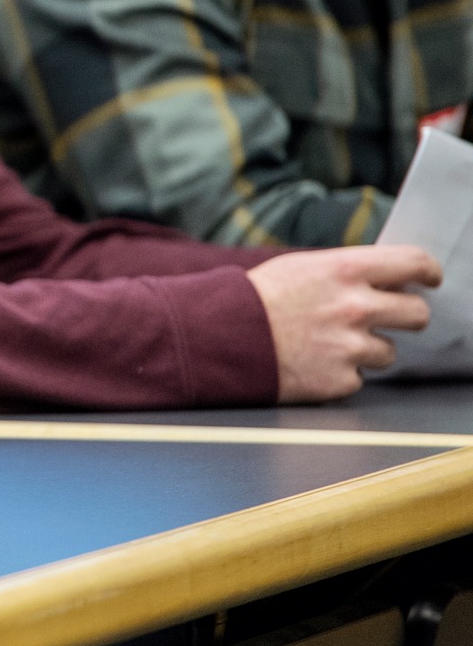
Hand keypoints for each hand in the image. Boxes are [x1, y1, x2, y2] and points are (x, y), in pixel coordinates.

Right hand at [249, 246, 440, 401]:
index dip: (428, 271)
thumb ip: (345, 272)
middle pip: (417, 314)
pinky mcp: (339, 381)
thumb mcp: (300, 268)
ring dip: (367, 349)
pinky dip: (340, 373)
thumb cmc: (255, 300)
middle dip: (407, 315)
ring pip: (389, 352)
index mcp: (344, 271)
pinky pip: (358, 378)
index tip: (429, 279)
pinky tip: (312, 362)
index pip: (413, 263)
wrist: (217, 338)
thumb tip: (385, 279)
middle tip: (389, 317)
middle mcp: (355, 307)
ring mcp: (349, 347)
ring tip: (329, 344)